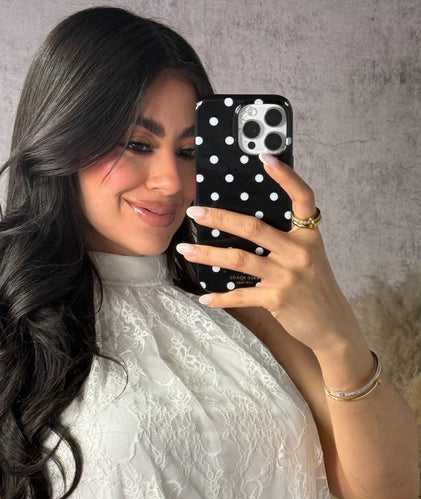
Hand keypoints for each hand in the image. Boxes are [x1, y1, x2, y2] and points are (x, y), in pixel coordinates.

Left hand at [179, 155, 355, 355]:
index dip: (285, 176)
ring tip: (185, 250)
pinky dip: (221, 297)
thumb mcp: (309, 256)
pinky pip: (241, 295)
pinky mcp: (277, 299)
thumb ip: (287, 239)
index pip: (301, 197)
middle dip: (219, 218)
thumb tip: (248, 225)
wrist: (332, 324)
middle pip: (253, 227)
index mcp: (308, 235)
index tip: (264, 157)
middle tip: (193, 212)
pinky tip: (205, 297)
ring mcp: (287, 276)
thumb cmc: (315, 287)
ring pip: (239, 259)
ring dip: (207, 254)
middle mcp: (298, 251)